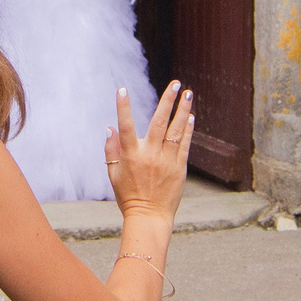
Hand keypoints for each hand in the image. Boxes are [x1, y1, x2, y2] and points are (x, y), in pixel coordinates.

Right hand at [108, 83, 191, 219]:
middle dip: (167, 100)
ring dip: (183, 110)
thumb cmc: (128, 195)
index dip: (123, 107)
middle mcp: (149, 155)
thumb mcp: (113, 173)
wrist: (148, 217)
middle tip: (175, 83)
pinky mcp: (179, 168)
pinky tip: (190, 116)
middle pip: (159, 122)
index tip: (121, 89)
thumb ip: (111, 149)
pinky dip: (188, 129)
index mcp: (131, 155)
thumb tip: (110, 127)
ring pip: (175, 130)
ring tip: (188, 93)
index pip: (125, 126)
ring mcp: (166, 161)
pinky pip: (184, 144)